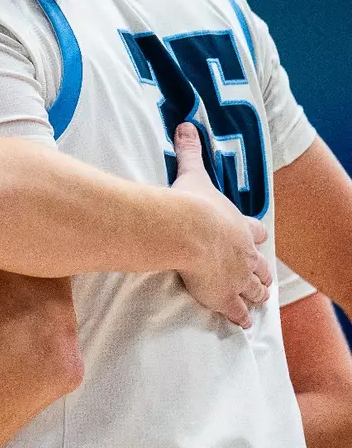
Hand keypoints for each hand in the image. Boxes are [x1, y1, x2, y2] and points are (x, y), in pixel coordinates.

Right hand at [169, 123, 270, 327]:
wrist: (188, 229)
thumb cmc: (192, 203)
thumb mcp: (194, 173)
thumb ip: (191, 151)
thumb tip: (184, 124)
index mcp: (240, 226)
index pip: (254, 232)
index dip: (255, 235)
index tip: (258, 238)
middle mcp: (244, 253)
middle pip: (259, 265)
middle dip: (261, 271)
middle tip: (263, 278)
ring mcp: (237, 276)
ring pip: (254, 289)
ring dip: (256, 294)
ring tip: (258, 301)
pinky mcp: (225, 296)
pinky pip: (237, 310)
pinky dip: (241, 317)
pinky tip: (244, 323)